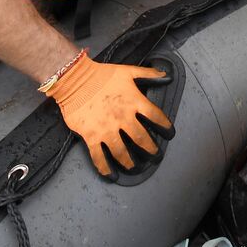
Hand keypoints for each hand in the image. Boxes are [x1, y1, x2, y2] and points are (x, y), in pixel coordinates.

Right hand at [45, 54, 172, 176]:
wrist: (76, 80)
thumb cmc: (103, 74)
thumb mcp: (128, 71)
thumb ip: (148, 73)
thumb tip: (166, 74)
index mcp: (135, 102)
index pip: (156, 117)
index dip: (165, 126)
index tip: (170, 134)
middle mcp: (124, 119)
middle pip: (142, 139)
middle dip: (150, 149)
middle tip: (155, 156)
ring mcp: (107, 130)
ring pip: (122, 152)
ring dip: (129, 162)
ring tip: (134, 167)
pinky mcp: (91, 136)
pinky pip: (99, 156)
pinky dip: (105, 168)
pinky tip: (111, 175)